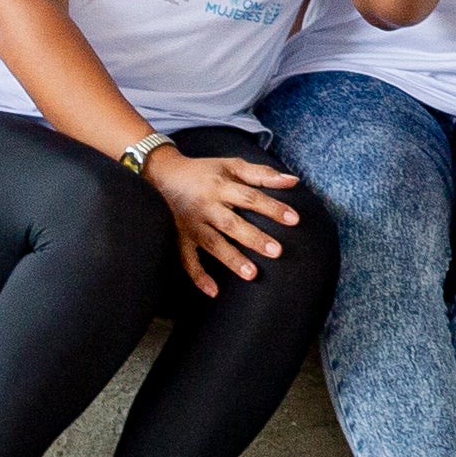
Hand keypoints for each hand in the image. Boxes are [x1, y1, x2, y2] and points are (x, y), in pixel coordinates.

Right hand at [148, 144, 299, 295]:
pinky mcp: (179, 238)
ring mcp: (192, 225)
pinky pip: (187, 260)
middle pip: (232, 223)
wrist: (161, 174)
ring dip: (232, 260)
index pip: (250, 197)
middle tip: (277, 251)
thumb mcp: (231, 165)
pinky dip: (198, 276)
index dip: (272, 208)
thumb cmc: (204, 171)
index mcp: (221, 186)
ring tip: (252, 275)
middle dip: (254, 238)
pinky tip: (214, 292)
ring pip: (213, 244)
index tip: (294, 220)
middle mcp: (206, 206)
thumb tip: (294, 181)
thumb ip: (262, 173)